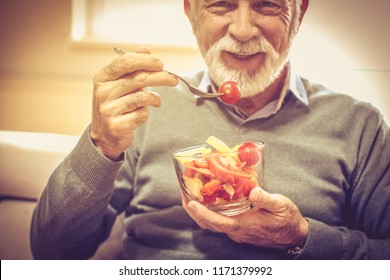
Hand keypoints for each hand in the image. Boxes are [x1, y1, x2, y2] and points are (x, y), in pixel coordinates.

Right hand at [90, 47, 178, 159]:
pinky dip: (146, 113)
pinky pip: (142, 114)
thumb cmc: (114, 105)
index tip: (161, 64)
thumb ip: (130, 67)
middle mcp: (103, 92)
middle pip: (139, 78)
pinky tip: (141, 113)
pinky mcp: (118, 125)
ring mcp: (109, 109)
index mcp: (102, 78)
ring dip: (155, 98)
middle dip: (160, 77)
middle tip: (173, 79)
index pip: (126, 62)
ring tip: (156, 101)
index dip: (146, 61)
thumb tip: (145, 49)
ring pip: (143, 97)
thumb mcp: (116, 84)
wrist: (103, 136)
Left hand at [182, 187, 308, 249]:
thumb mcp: (280, 205)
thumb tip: (252, 191)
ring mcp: (236, 231)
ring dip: (199, 210)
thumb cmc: (287, 220)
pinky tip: (209, 198)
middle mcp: (236, 230)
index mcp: (244, 224)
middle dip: (192, 210)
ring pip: (212, 223)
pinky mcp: (238, 228)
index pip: (217, 222)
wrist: (293, 235)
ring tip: (191, 193)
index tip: (190, 201)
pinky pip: (219, 221)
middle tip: (183, 192)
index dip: (202, 213)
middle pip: (208, 224)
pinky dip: (209, 211)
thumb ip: (266, 199)